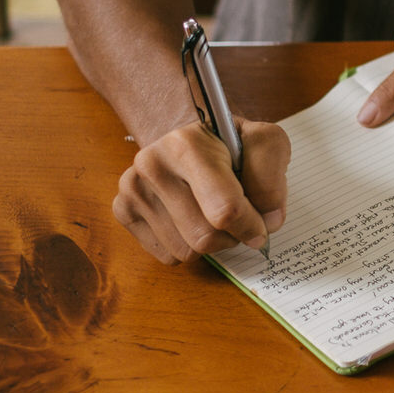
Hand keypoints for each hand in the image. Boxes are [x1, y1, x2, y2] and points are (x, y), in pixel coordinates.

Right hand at [113, 118, 290, 264]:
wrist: (184, 136)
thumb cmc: (228, 142)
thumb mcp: (264, 142)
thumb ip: (271, 177)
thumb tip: (268, 219)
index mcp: (187, 144)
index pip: (224, 209)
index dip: (251, 226)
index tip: (262, 226)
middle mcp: (152, 165)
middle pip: (204, 237)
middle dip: (232, 236)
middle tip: (241, 218)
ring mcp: (132, 189)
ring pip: (186, 251)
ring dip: (212, 243)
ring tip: (215, 214)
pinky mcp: (122, 210)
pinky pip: (167, 256)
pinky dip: (189, 246)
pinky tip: (193, 218)